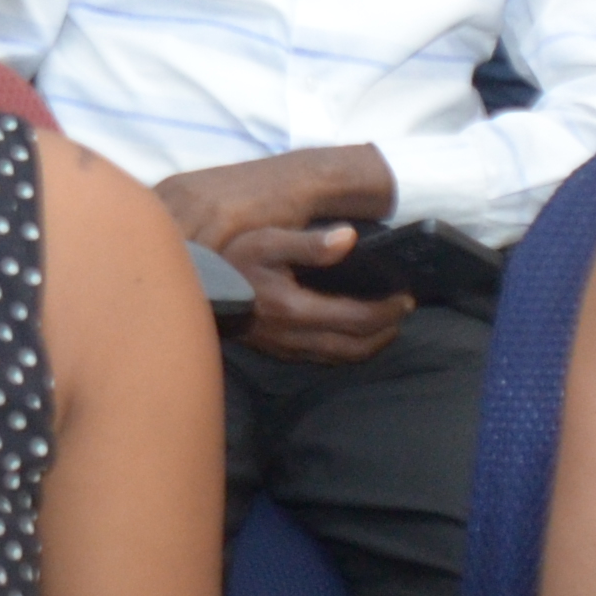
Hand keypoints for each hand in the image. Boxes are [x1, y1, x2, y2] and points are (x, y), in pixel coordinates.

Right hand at [216, 222, 412, 365]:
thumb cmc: (229, 260)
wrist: (190, 290)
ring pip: (340, 357)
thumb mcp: (266, 241)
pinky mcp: (276, 351)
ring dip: (369, 344)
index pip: (359, 318)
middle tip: (402, 312)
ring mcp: (285, 348)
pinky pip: (321, 358)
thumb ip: (309, 242)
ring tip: (384, 325)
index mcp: (298, 309)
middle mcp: (295, 337)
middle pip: (356, 346)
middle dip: (386, 331)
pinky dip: (345, 349)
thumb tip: (350, 238)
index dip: (388, 310)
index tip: (405, 297)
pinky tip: (348, 333)